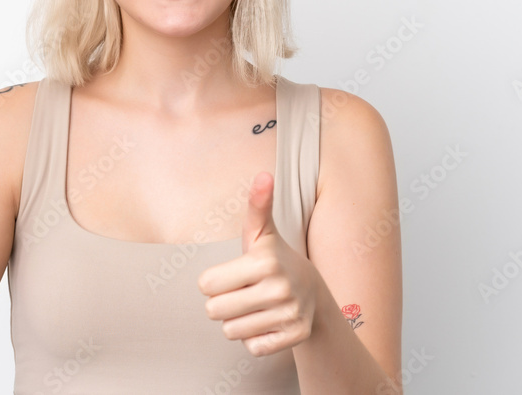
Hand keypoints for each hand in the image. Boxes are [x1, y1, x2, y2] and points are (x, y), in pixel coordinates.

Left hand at [197, 171, 317, 356]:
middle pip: (214, 311)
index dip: (213, 281)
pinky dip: (255, 338)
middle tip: (242, 291)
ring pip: (231, 332)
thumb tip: (263, 174)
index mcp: (264, 261)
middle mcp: (279, 289)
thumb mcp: (262, 232)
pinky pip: (252, 348)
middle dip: (222, 303)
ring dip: (238, 321)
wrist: (315, 292)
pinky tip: (268, 321)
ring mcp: (289, 314)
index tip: (232, 274)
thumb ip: (258, 204)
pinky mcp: (295, 337)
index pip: (206, 285)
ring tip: (256, 305)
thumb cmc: (275, 258)